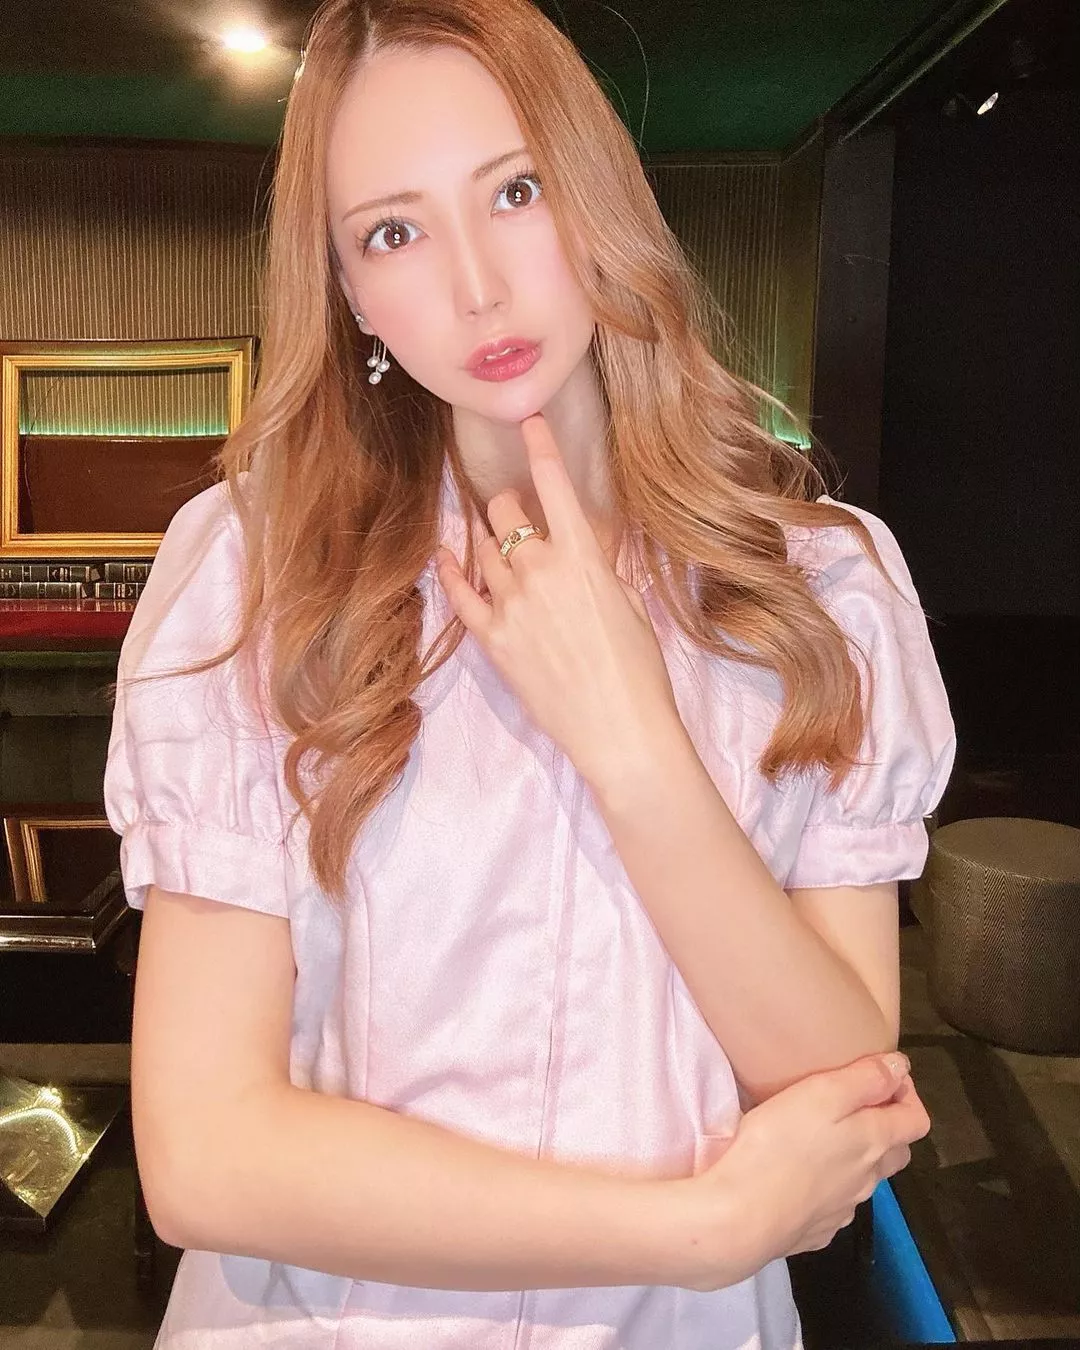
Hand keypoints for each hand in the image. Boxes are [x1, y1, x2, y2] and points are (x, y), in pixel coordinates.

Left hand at [435, 413, 680, 786]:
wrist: (618, 728)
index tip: (529, 422)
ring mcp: (511, 605)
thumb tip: (579, 550)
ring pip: (483, 549)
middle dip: (510, 506)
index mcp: (583, 557)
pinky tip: (445, 555)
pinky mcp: (492, 639)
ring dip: (488, 538)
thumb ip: (596, 568)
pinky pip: (461, 593)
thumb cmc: (638, 669)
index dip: (540, 448)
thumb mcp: (627, 603)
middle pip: (506, 513)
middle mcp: (540, 571)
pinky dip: (451, 569)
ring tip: (493, 538)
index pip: (554, 486)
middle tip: (518, 514)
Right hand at [675, 1052, 929, 1291]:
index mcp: (875, 1143)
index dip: (907, 1094)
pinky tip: (798, 1178)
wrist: (741, 1216)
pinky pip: (834, 1204)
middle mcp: (868, 1180)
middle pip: (896, 1152)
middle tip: (852, 1106)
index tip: (881, 1076)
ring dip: (855, 1157)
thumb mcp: (820, 1094)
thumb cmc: (779, 1143)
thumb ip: (865, 1078)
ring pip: (864, 1179)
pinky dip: (827, 1187)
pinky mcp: (817, 1231)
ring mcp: (844, 1210)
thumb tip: (900, 1067)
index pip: (916, 1120)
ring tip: (819, 1139)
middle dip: (885, 1125)